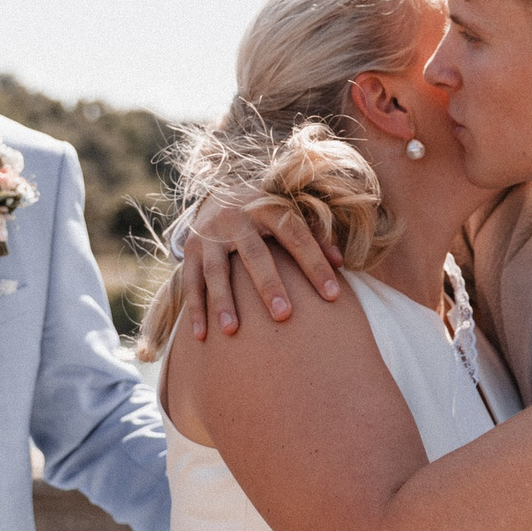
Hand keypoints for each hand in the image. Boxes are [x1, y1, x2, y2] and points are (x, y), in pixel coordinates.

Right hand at [181, 191, 344, 339]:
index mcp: (268, 207)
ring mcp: (210, 234)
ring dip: (223, 301)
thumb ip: (317, 234)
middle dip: (268, 286)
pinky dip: (195, 309)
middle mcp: (237, 218)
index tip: (332, 295)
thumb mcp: (290, 213)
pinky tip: (201, 335)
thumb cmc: (267, 215)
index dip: (315, 265)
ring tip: (233, 331)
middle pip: (254, 255)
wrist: (219, 195)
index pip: (296, 236)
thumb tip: (341, 263)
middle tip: (283, 316)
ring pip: (216, 271)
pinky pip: (191, 282)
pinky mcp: (190, 249)